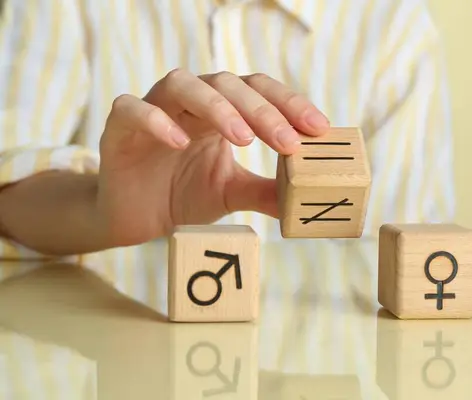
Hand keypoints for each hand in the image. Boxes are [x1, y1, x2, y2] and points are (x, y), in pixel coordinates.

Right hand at [96, 69, 329, 245]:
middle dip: (262, 111)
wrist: (135, 219)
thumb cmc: (183, 195)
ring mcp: (154, 109)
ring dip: (217, 106)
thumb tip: (305, 199)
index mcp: (220, 111)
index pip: (258, 91)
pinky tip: (180, 141)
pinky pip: (132, 109)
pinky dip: (156, 120)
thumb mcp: (231, 191)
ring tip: (244, 137)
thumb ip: (265, 190)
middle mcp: (189, 102)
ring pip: (183, 84)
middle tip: (288, 142)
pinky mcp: (119, 128)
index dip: (289, 104)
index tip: (318, 128)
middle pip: (228, 84)